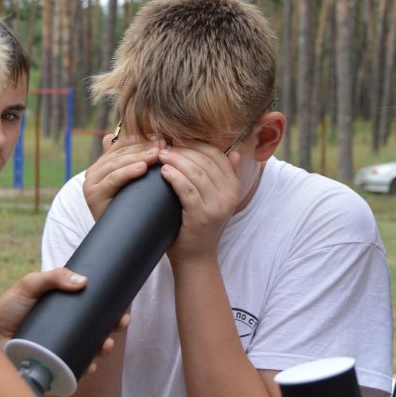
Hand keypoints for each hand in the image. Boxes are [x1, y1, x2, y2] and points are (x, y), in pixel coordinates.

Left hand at [0, 269, 130, 372]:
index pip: (97, 310)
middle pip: (99, 331)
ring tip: (105, 347)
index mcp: (66, 310)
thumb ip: (54, 277)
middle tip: (118, 326)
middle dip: (114, 330)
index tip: (123, 311)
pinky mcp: (54, 366)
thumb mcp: (30, 285)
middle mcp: (68, 329)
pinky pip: (75, 369)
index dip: (114, 311)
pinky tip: (91, 366)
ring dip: (104, 350)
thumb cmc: (7, 308)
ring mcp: (62, 348)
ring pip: (91, 351)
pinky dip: (86, 368)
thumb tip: (83, 281)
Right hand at [83, 132, 159, 219]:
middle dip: (143, 148)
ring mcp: (91, 183)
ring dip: (139, 157)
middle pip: (121, 154)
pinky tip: (142, 168)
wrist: (121, 239)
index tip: (162, 138)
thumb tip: (154, 139)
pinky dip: (128, 172)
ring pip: (118, 164)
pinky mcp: (93, 195)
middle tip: (163, 144)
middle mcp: (93, 172)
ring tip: (156, 154)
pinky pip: (113, 179)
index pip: (123, 146)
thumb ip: (139, 163)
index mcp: (102, 165)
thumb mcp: (136, 183)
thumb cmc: (133, 209)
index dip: (143, 140)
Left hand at [157, 141, 240, 265]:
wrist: (196, 257)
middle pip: (205, 160)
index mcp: (234, 186)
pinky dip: (174, 177)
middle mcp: (229, 195)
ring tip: (160, 155)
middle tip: (164, 145)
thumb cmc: (200, 224)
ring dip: (176, 160)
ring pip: (196, 172)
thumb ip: (226, 176)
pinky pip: (187, 190)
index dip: (196, 143)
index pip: (216, 154)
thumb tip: (235, 152)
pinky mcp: (201, 216)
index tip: (177, 139)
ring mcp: (217, 206)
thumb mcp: (217, 199)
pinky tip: (163, 171)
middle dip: (183, 149)